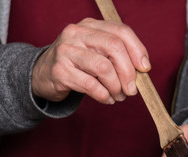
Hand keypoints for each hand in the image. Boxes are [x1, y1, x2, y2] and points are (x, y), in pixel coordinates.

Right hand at [32, 18, 150, 103]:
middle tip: (132, 90)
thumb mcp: (96, 52)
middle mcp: (77, 33)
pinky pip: (91, 85)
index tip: (145, 69)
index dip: (138, 50)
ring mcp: (66, 50)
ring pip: (104, 68)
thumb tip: (143, 69)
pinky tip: (106, 99)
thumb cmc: (77, 65)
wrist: (42, 74)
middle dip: (128, 72)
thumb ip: (117, 56)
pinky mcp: (60, 70)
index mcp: (90, 25)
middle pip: (114, 47)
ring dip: (116, 87)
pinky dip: (104, 96)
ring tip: (118, 96)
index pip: (121, 31)